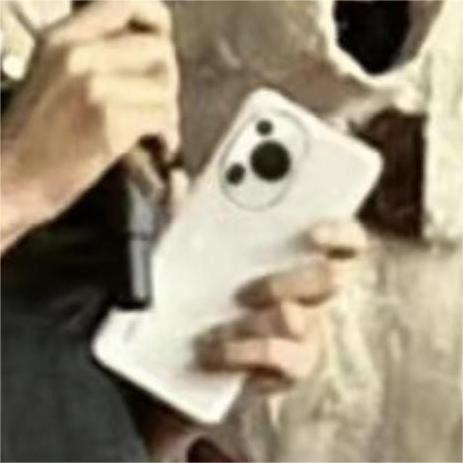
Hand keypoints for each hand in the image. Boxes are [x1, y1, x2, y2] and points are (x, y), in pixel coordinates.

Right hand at [1, 1, 178, 253]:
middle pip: (159, 48)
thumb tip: (148, 53)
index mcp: (61, 37)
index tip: (162, 47)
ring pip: (165, 87)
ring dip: (168, 113)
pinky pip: (162, 117)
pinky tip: (159, 148)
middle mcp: (78, 53)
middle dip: (168, 80)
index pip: (127, 3)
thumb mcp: (52, 76)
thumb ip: (93, 56)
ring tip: (158, 132)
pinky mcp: (109, 120)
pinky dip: (168, 136)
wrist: (9, 181)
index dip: (157, 22)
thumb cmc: (33, 138)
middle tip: (160, 105)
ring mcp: (93, 85)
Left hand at [196, 220, 366, 389]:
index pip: (344, 240)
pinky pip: (276, 355)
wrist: (183, 355)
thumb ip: (185, 214)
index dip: (341, 231)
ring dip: (249, 320)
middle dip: (285, 281)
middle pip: (330, 278)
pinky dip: (240, 350)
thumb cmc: (199, 294)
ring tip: (211, 327)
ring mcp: (304, 332)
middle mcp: (309, 293)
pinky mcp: (289, 367)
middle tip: (244, 290)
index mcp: (297, 257)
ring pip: (295, 316)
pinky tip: (212, 349)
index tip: (313, 231)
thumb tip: (176, 179)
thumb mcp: (187, 250)